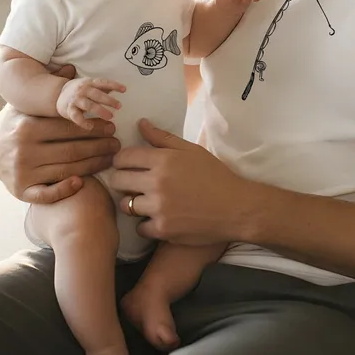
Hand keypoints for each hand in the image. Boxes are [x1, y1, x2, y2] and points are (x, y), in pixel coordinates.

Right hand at [0, 65, 120, 204]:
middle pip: (72, 148)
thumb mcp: (28, 104)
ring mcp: (23, 172)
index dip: (93, 127)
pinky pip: (46, 194)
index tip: (111, 126)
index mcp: (28, 127)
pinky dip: (64, 189)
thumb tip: (70, 67)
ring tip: (110, 157)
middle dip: (99, 145)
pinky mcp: (21, 191)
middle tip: (116, 142)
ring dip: (93, 164)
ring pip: (66, 169)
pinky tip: (81, 182)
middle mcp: (24, 150)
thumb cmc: (16, 123)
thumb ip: (50, 88)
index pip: (68, 127)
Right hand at [56, 77, 124, 129]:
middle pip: (97, 94)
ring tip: (111, 117)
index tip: (124, 89)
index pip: (103, 82)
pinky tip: (90, 126)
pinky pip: (76, 116)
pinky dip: (83, 122)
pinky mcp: (69, 109)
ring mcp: (75, 99)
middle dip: (109, 100)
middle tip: (119, 106)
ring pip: (88, 105)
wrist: (58, 94)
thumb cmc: (80, 90)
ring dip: (100, 111)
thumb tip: (121, 89)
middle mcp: (83, 90)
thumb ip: (104, 88)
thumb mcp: (91, 85)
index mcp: (90, 83)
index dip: (114, 85)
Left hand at [109, 119, 258, 244]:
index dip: (120, 160)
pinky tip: (157, 218)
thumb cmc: (215, 175)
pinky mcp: (162, 230)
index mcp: (164, 160)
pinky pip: (139, 227)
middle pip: (118, 180)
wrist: (236, 208)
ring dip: (132, 202)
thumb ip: (162, 138)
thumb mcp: (191, 151)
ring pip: (126, 205)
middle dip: (121, 179)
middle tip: (130, 182)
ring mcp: (158, 208)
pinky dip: (146, 224)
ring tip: (144, 201)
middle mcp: (157, 183)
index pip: (124, 157)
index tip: (125, 164)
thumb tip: (140, 124)